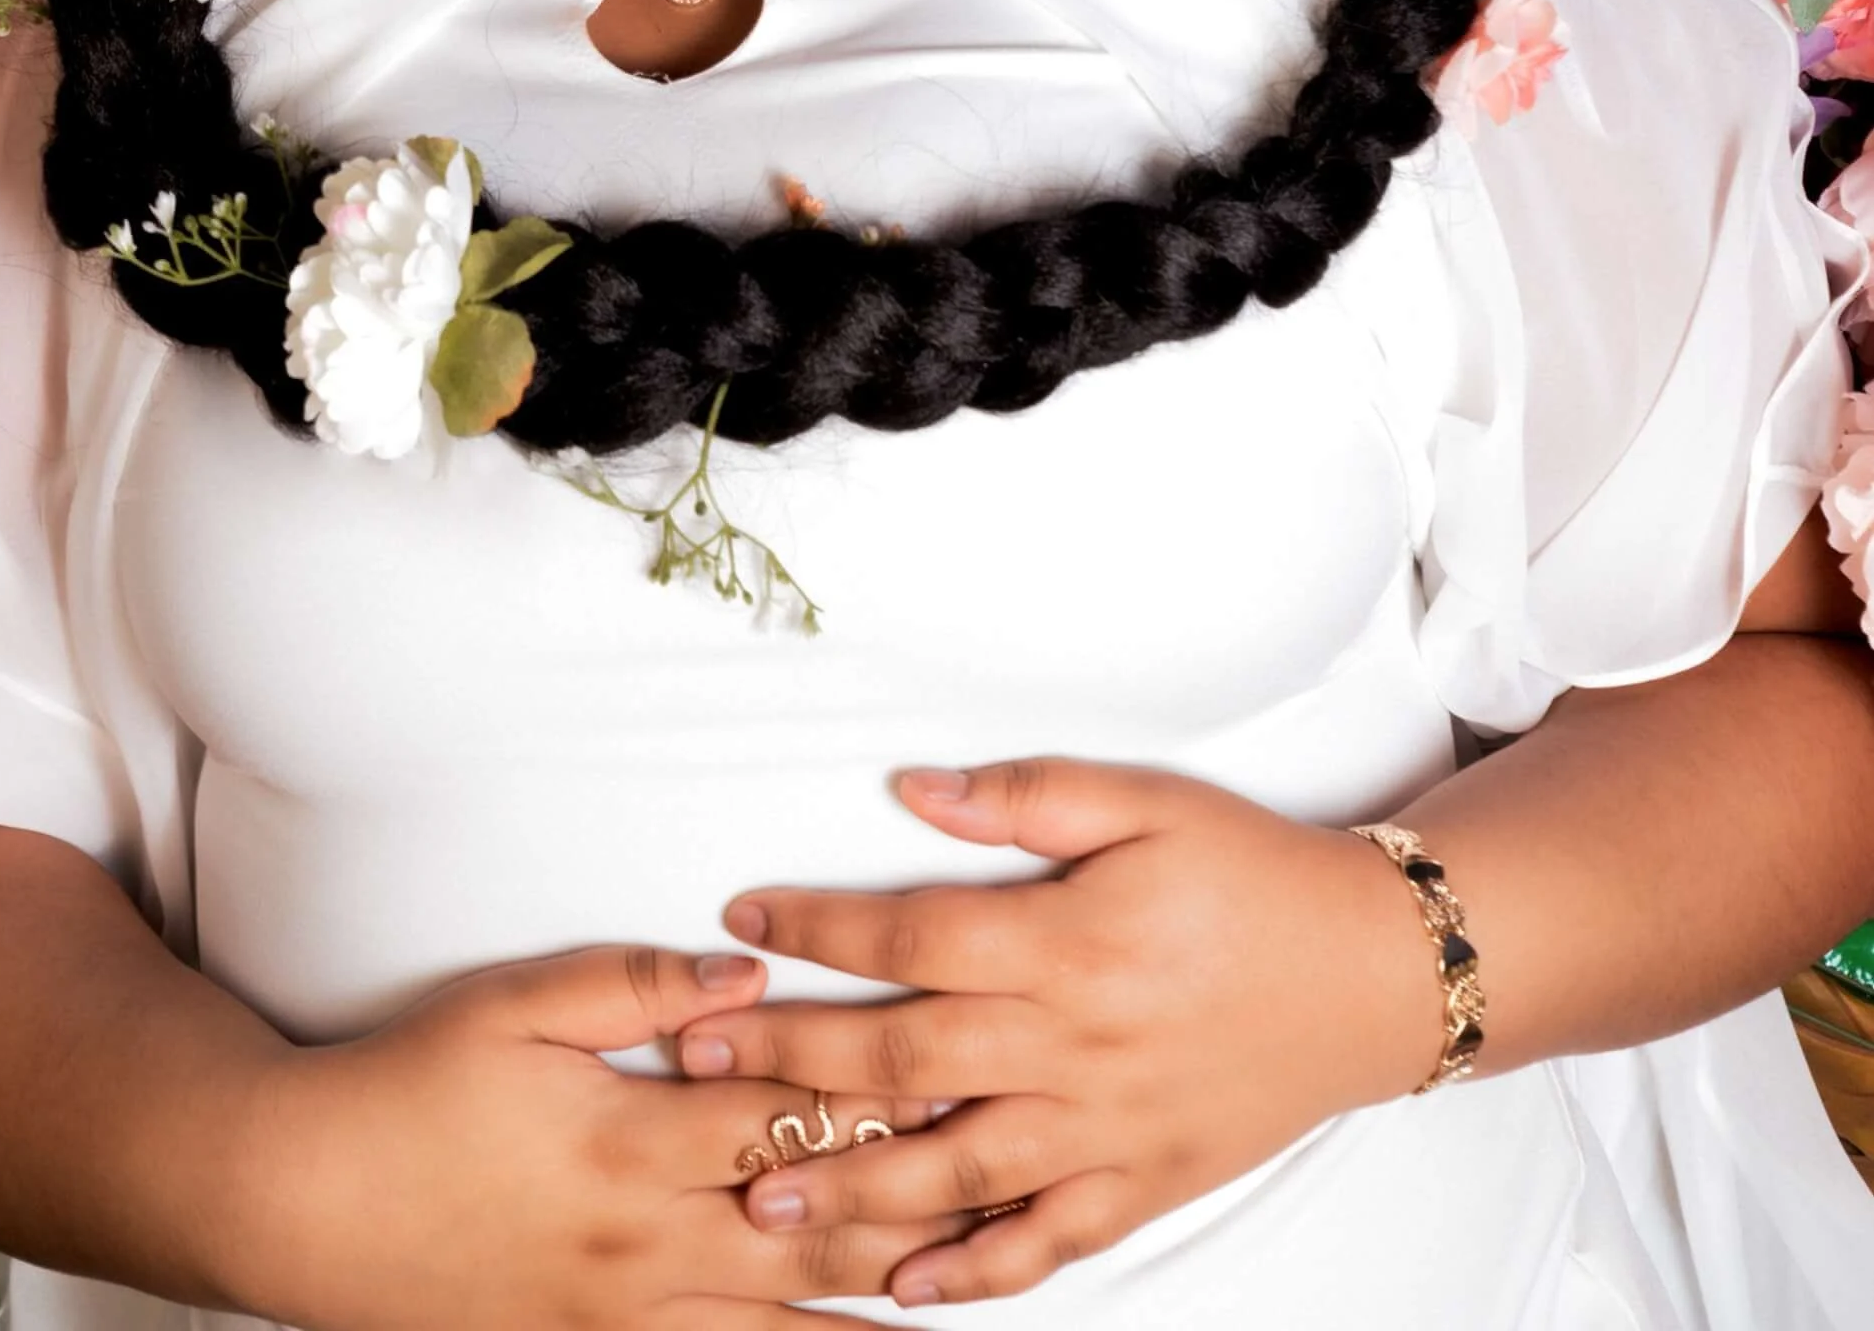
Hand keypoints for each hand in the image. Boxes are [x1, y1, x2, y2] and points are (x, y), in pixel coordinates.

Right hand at [252, 938, 973, 1327]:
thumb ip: (630, 983)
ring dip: (877, 1314)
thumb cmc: (409, 1087)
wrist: (306, 1202)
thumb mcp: (511, 1004)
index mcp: (629, 1139)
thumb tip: (745, 967)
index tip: (963, 1080)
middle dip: (913, 1215)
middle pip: (810, 1231)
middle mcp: (644, 1244)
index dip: (875, 1102)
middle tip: (1013, 1192)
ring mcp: (623, 1318)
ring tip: (974, 1302)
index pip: (780, 1117)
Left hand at [673, 760, 1442, 1306]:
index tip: (741, 920)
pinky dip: (973, 1275)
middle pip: (904, 1064)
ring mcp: (1104, 1131)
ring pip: (954, 1174)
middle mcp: (1073, 1047)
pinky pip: (1043, 1246)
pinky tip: (905, 1290)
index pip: (910, 940)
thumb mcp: (1144, 802)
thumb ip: (1023, 796)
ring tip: (758, 1196)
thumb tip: (910, 789)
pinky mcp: (1140, 1185)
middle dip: (788, 1064)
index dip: (817, 929)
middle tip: (696, 1061)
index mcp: (1066, 943)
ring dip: (848, 1189)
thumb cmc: (1252, 874)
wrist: (1372, 972)